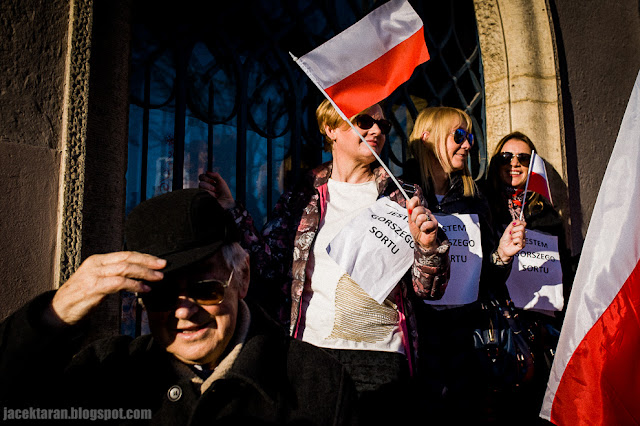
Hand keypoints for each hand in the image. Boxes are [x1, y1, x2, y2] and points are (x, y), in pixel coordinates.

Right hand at [45, 252, 165, 326]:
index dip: (145, 257)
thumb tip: (137, 274)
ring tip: (158, 278)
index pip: (126, 254)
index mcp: (98, 260)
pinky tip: (144, 289)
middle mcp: (96, 264)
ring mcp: (93, 275)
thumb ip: (114, 275)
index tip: (160, 261)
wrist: (58, 311)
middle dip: (148, 262)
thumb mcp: (99, 281)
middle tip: (164, 266)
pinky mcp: (92, 288)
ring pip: (125, 268)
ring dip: (144, 273)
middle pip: (127, 258)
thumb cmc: (81, 297)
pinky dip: (134, 285)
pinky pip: (118, 283)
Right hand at [198, 171, 234, 208]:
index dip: (207, 177)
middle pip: (200, 178)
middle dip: (209, 181)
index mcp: (208, 182)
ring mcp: (202, 192)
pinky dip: (209, 192)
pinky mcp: (202, 197)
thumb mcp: (221, 181)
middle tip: (215, 186)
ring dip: (210, 187)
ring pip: (201, 184)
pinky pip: (201, 191)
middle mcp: (204, 186)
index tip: (214, 181)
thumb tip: (207, 172)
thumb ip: (215, 175)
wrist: (226, 202)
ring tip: (215, 192)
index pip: (202, 176)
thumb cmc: (224, 192)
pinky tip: (213, 196)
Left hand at [407, 196, 438, 249]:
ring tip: (420, 227)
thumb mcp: (410, 220)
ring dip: (418, 224)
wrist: (422, 241)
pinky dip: (423, 229)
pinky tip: (424, 230)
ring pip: (421, 217)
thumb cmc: (416, 230)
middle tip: (416, 223)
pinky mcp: (435, 224)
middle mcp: (426, 211)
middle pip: (418, 209)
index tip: (410, 210)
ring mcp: (431, 217)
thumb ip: (409, 210)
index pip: (416, 199)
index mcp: (420, 209)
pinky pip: (426, 224)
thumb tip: (407, 200)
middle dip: (414, 218)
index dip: (412, 203)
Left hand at [497, 220, 526, 261]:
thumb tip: (518, 220)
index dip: (519, 223)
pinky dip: (514, 241)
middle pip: (522, 227)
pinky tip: (514, 243)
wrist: (503, 248)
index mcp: (519, 230)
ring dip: (513, 236)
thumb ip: (512, 224)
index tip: (514, 225)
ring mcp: (523, 239)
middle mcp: (522, 234)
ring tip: (512, 239)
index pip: (523, 223)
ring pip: (520, 233)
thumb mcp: (507, 230)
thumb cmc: (505, 240)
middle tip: (511, 235)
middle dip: (514, 230)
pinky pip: (519, 240)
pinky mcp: (523, 245)